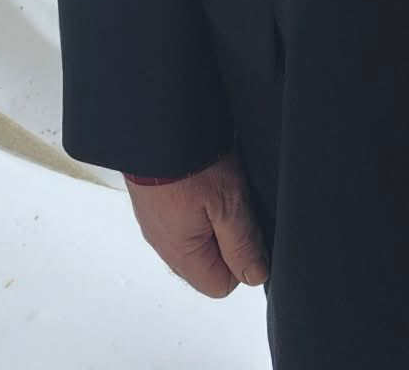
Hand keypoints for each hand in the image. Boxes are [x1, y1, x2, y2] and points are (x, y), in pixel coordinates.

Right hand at [124, 146, 270, 298]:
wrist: (154, 124)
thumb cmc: (188, 160)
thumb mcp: (229, 202)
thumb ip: (242, 243)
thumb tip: (256, 275)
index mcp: (181, 255)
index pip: (220, 285)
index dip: (241, 259)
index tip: (245, 226)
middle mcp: (164, 245)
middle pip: (207, 263)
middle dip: (226, 236)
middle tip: (230, 201)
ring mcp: (155, 222)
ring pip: (195, 236)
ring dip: (211, 215)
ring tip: (216, 184)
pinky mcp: (153, 201)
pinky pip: (181, 215)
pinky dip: (195, 200)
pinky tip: (201, 176)